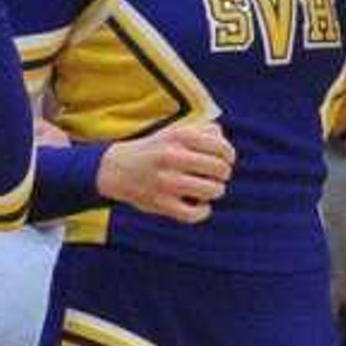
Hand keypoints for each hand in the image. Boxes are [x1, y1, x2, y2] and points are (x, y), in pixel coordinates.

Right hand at [95, 117, 234, 221]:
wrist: (115, 168)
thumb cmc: (154, 149)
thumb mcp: (175, 131)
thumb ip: (203, 131)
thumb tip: (224, 142)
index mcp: (179, 136)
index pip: (221, 148)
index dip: (229, 156)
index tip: (226, 160)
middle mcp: (172, 157)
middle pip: (220, 169)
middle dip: (223, 174)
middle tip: (216, 176)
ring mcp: (166, 182)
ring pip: (212, 191)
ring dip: (216, 191)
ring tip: (209, 189)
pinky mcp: (160, 203)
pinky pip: (194, 214)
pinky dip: (203, 211)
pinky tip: (200, 205)